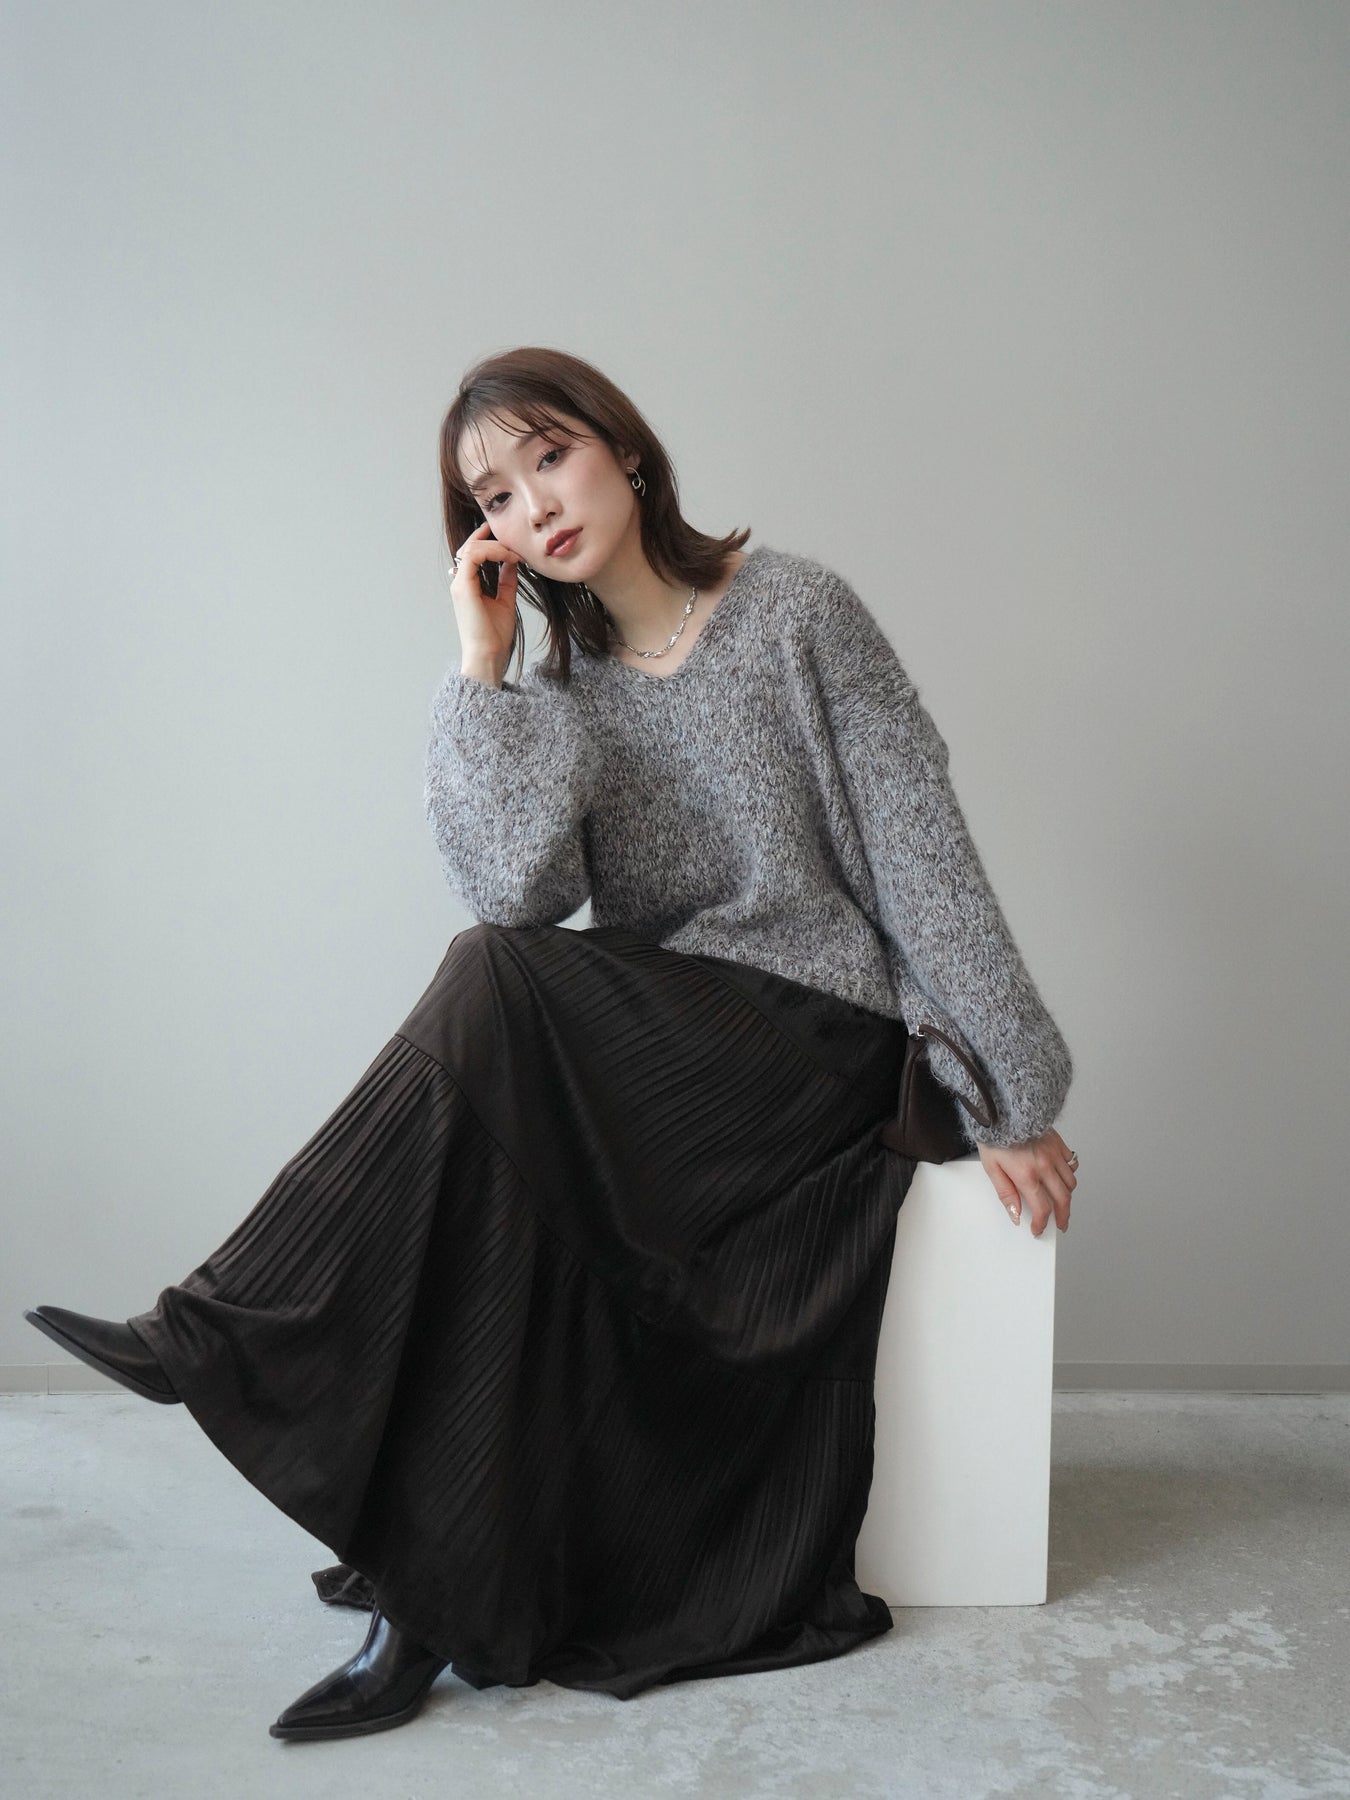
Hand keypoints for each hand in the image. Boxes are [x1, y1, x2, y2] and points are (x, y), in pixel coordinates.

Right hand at [449, 521, 525, 670]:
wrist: (489, 655)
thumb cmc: (495, 635)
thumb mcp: (505, 600)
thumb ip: (507, 580)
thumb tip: (513, 562)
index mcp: (468, 585)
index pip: (472, 554)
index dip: (486, 540)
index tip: (508, 539)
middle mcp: (460, 582)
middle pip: (470, 547)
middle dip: (492, 539)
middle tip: (515, 544)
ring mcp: (459, 584)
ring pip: (472, 548)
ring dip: (496, 546)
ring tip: (515, 554)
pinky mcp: (462, 587)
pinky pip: (473, 556)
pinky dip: (493, 552)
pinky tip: (509, 558)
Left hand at [976, 1128, 1076, 1235]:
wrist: (1003, 1107)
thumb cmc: (994, 1135)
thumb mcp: (991, 1167)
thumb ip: (1005, 1193)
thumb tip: (1016, 1214)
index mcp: (1026, 1174)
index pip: (1042, 1209)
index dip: (1041, 1224)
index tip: (1038, 1229)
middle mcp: (1044, 1166)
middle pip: (1063, 1200)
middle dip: (1063, 1217)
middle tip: (1060, 1224)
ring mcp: (1054, 1154)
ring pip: (1071, 1183)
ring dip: (1067, 1196)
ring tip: (1061, 1202)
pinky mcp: (1058, 1143)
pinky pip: (1072, 1163)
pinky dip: (1070, 1173)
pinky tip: (1062, 1176)